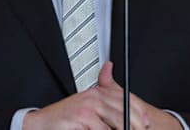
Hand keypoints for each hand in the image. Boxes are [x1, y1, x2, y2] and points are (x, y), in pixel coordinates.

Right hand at [23, 61, 182, 129]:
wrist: (43, 123)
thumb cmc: (65, 118)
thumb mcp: (86, 103)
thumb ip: (102, 89)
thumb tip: (109, 66)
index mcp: (97, 92)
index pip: (125, 98)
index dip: (139, 110)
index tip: (147, 122)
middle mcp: (95, 96)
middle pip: (125, 111)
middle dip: (136, 124)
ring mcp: (89, 107)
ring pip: (118, 122)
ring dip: (126, 129)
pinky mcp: (83, 117)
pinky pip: (103, 129)